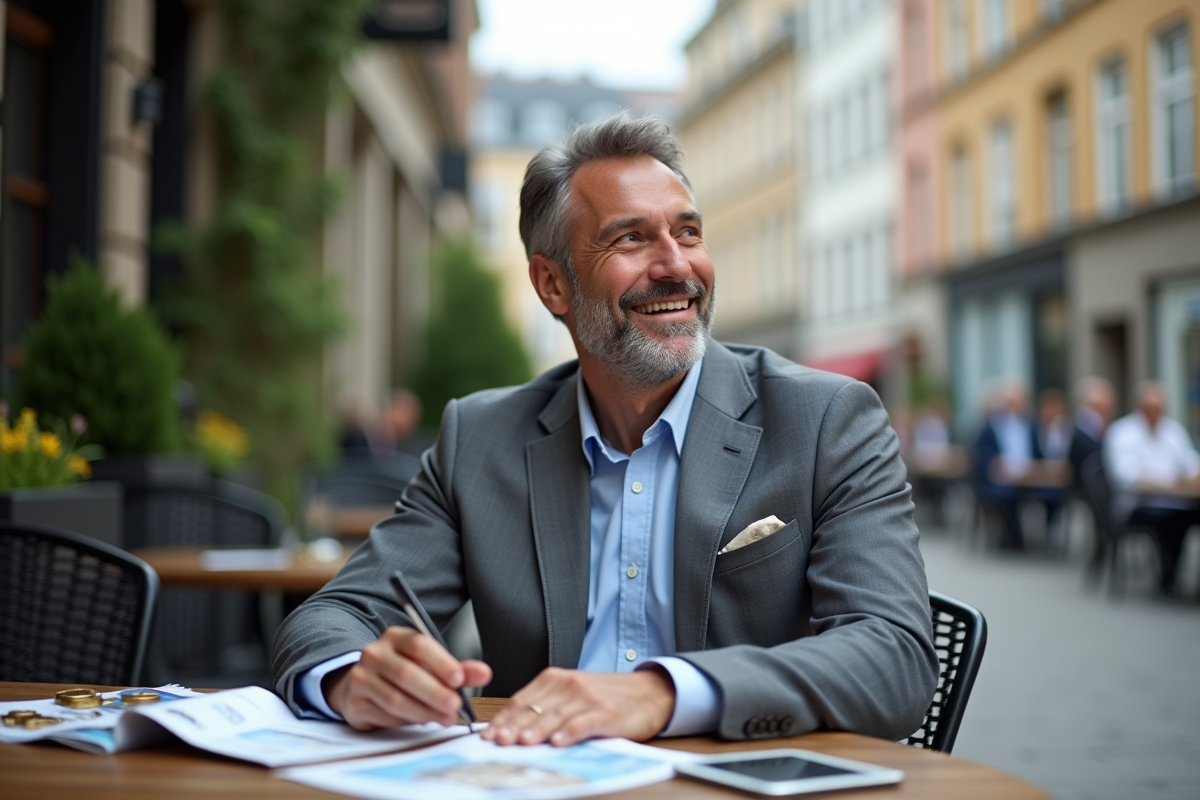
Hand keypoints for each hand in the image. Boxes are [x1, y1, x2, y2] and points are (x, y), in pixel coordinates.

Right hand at [325, 626, 491, 730]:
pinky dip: (406, 721)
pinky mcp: (354, 702)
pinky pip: (384, 715)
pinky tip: (420, 721)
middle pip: (407, 673)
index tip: (458, 678)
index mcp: (396, 637)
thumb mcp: (429, 666)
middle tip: (455, 705)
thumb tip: (484, 673)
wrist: (360, 686)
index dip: (440, 662)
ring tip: (443, 718)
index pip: (419, 645)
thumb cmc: (401, 673)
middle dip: (435, 692)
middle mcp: (375, 653)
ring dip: (424, 711)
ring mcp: (361, 678)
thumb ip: (456, 670)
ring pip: (395, 699)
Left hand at [480, 667, 675, 746]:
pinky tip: (559, 742)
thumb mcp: (571, 695)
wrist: (648, 692)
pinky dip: (571, 732)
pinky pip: (584, 723)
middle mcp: (569, 685)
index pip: (521, 700)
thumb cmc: (606, 697)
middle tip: (499, 741)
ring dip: (537, 730)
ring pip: (555, 715)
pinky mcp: (606, 712)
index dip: (503, 718)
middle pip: (535, 708)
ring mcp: (588, 698)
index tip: (488, 735)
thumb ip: (545, 707)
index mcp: (556, 679)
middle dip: (513, 727)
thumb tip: (512, 730)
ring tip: (523, 742)